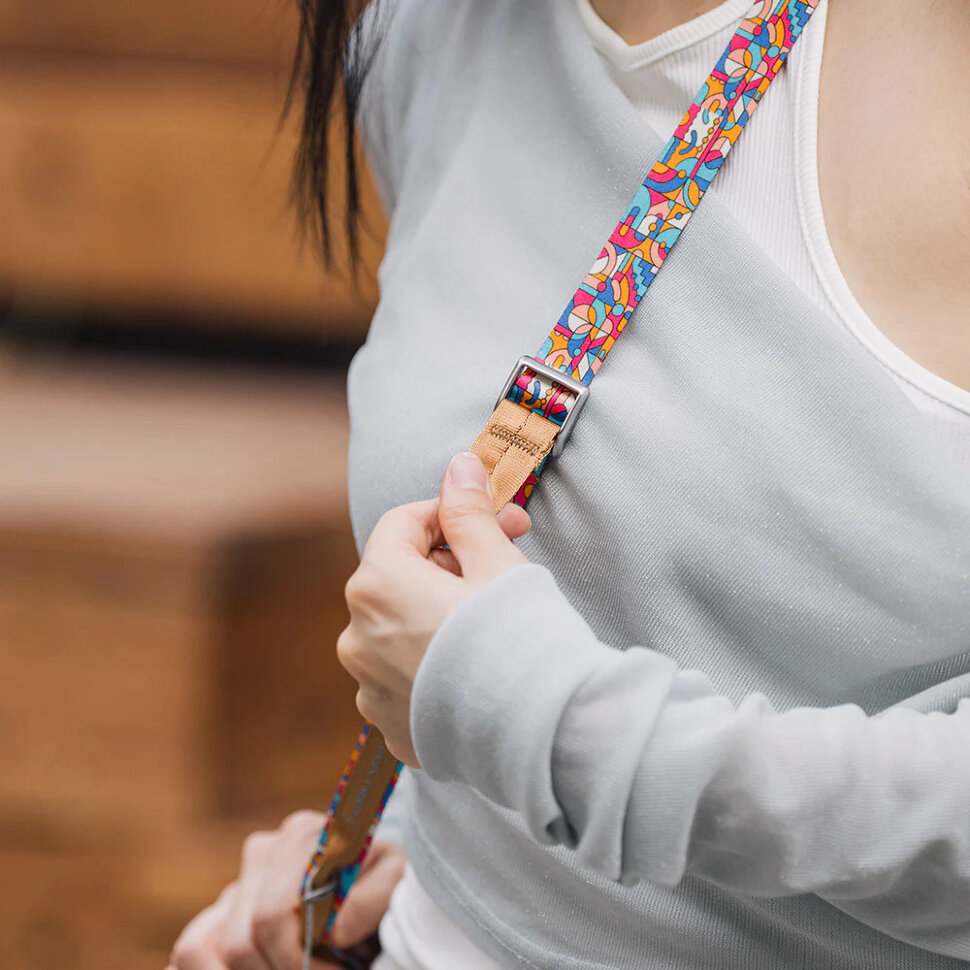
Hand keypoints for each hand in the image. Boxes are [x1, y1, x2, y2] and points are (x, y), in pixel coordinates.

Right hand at [168, 810, 405, 969]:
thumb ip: (373, 898)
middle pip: (239, 940)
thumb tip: (333, 928)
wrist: (370, 895)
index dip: (300, 961)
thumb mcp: (394, 883)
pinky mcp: (213, 916)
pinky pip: (188, 950)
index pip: (273, 913)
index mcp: (301, 835)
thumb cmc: (381, 890)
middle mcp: (262, 852)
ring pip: (199, 948)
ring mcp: (232, 884)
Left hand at [337, 451, 531, 766]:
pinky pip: (406, 678)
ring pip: (400, 629)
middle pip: (399, 577)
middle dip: (449, 564)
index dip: (453, 513)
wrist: (541, 732)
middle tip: (505, 564)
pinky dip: (434, 664)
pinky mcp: (390, 727)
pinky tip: (479, 669)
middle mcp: (356, 637)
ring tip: (494, 624)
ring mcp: (369, 688)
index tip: (497, 519)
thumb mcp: (496, 562)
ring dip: (438, 614)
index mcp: (376, 585)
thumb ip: (468, 512)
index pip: (403, 523)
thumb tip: (458, 466)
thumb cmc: (519, 636)